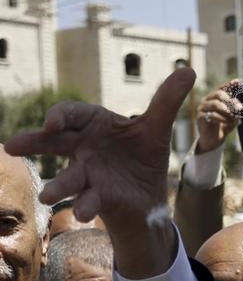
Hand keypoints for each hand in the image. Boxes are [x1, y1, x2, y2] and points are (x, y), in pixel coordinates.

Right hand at [5, 68, 195, 277]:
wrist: (149, 193)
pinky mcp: (98, 197)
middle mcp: (85, 149)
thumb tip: (188, 70)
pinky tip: (85, 210)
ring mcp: (89, 174)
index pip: (73, 114)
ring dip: (58, 185)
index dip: (60, 115)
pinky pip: (88, 199)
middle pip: (55, 143)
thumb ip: (167, 100)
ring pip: (68, 177)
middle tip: (13, 145)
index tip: (51, 122)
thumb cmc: (143, 154)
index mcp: (96, 124)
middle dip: (34, 142)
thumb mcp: (157, 126)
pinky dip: (86, 204)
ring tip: (48, 195)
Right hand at [196, 80, 242, 152]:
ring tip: (234, 117)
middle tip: (240, 108)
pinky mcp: (200, 117)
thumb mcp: (232, 115)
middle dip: (231, 101)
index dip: (229, 84)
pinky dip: (222, 118)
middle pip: (219, 94)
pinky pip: (212, 114)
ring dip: (227, 111)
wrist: (213, 140)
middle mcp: (207, 99)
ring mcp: (202, 107)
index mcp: (215, 97)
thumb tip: (240, 105)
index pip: (222, 87)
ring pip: (215, 104)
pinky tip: (227, 122)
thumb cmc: (224, 125)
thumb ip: (235, 109)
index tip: (238, 82)